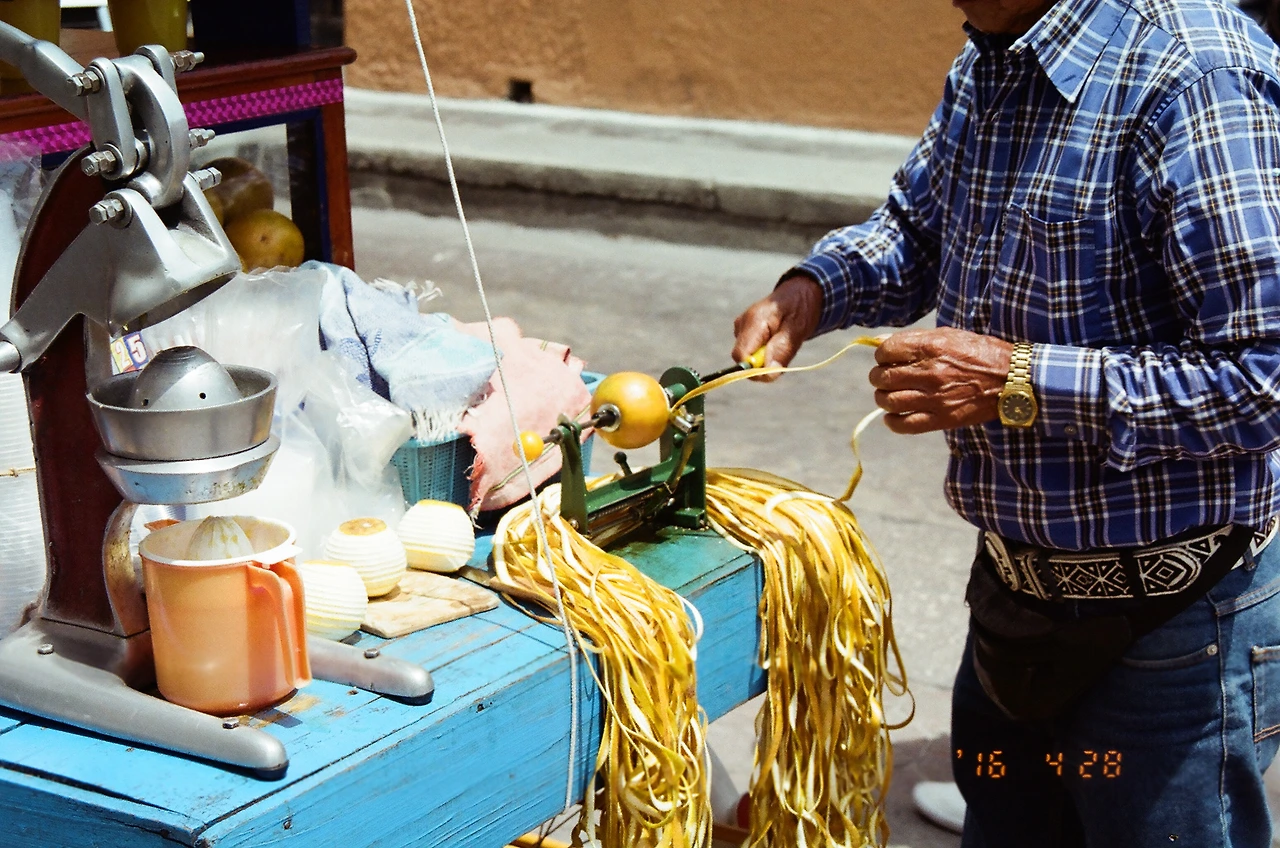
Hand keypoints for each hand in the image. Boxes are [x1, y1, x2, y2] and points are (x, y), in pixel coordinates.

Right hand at [731, 275, 822, 381]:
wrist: (799, 293)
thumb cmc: (800, 307)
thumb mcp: (797, 328)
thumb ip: (781, 350)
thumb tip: (768, 374)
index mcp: (753, 321)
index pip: (740, 355)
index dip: (754, 369)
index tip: (774, 370)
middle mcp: (742, 325)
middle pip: (742, 360)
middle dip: (762, 365)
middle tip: (784, 353)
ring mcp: (741, 329)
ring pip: (748, 358)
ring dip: (765, 359)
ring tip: (782, 343)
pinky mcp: (744, 333)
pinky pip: (751, 353)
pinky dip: (764, 354)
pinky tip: (775, 341)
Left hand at [868, 328, 1012, 433]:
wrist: (1013, 379)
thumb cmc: (980, 353)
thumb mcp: (949, 335)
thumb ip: (916, 339)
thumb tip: (883, 343)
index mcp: (931, 347)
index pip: (886, 351)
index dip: (882, 355)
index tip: (887, 358)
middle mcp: (929, 372)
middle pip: (883, 377)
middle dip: (878, 377)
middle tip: (885, 378)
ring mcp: (934, 398)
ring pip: (888, 401)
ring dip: (883, 398)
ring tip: (889, 395)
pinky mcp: (941, 419)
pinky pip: (903, 425)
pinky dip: (892, 421)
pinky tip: (894, 416)